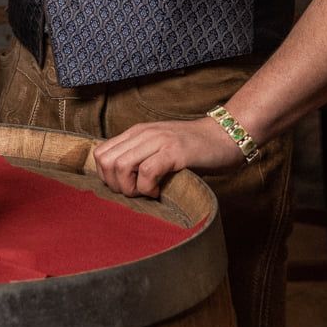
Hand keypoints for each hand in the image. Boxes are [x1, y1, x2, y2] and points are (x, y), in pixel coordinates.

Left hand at [89, 118, 236, 198]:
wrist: (226, 137)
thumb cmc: (194, 150)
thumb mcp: (159, 148)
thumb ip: (140, 157)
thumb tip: (119, 182)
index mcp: (136, 133)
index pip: (100, 154)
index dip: (106, 177)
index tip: (125, 187)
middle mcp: (143, 133)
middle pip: (106, 161)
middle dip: (115, 185)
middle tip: (136, 192)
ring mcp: (158, 141)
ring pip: (121, 166)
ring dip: (131, 188)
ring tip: (148, 192)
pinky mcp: (174, 152)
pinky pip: (147, 172)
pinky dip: (149, 189)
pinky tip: (160, 191)